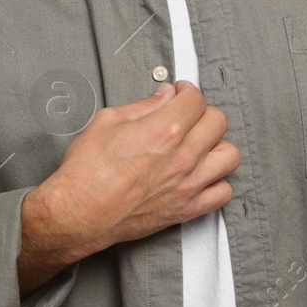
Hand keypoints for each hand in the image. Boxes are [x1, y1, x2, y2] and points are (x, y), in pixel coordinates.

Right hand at [25, 81, 239, 266]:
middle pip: (218, 122)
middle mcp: (183, 157)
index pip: (196, 99)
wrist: (77, 214)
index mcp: (164, 130)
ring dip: (217, 146)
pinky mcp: (187, 209)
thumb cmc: (86, 171)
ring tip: (199, 145)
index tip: (181, 95)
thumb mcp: (107, 121)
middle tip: (187, 117)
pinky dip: (218, 181)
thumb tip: (165, 95)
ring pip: (230, 155)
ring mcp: (188, 185)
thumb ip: (144, 105)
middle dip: (202, 113)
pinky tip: (201, 175)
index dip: (188, 92)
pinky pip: (224, 192)